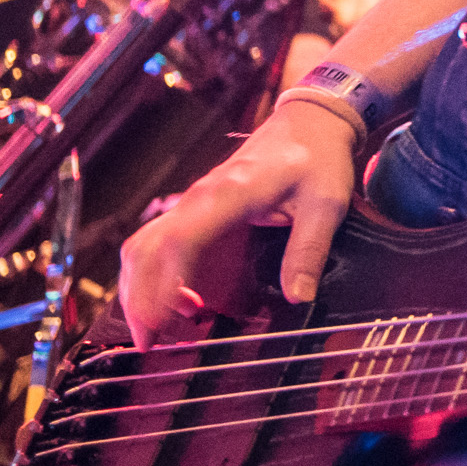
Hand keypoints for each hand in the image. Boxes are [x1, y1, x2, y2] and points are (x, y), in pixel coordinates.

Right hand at [117, 100, 357, 346]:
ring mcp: (193, 202)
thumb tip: (298, 297)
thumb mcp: (327, 202)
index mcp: (230, 193)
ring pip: (144, 246)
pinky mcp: (196, 210)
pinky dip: (155, 276)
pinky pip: (160, 243)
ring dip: (141, 289)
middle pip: (147, 248)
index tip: (160, 321)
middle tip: (150, 344)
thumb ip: (310, 248)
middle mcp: (200, 198)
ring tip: (159, 332)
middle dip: (139, 298)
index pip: (181, 240)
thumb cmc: (318, 157)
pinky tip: (178, 305)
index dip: (164, 283)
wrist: (310, 121)